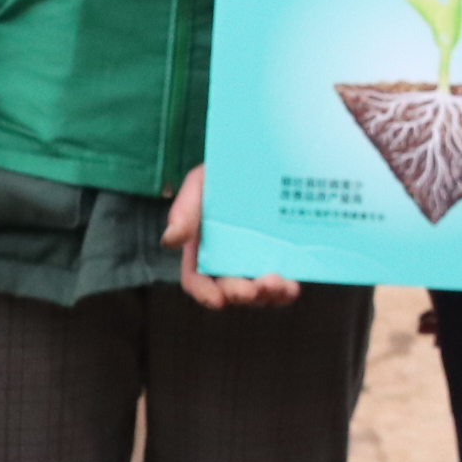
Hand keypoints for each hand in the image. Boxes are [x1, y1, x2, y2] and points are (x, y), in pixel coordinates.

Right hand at [163, 166, 299, 308]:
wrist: (259, 162)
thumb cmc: (222, 173)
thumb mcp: (200, 183)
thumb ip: (184, 210)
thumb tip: (169, 241)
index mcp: (201, 249)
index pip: (196, 280)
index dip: (205, 294)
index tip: (218, 300)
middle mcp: (226, 262)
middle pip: (230, 291)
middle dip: (241, 295)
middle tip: (252, 290)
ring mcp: (255, 263)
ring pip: (258, 293)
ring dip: (267, 296)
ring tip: (277, 286)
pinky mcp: (280, 260)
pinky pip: (282, 284)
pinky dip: (286, 291)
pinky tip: (292, 285)